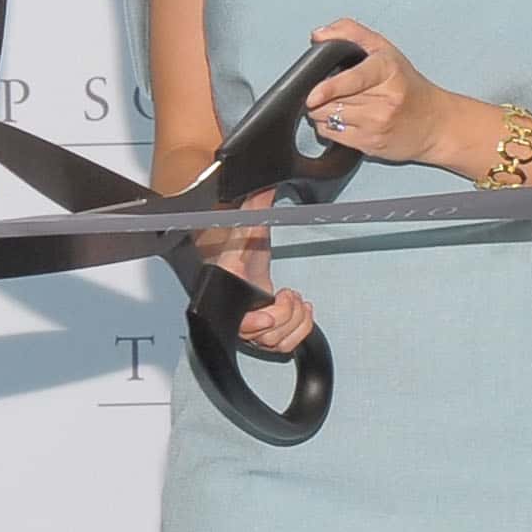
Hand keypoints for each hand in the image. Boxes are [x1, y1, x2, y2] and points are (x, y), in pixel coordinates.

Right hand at [200, 187, 313, 356]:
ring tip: (296, 301)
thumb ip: (254, 210)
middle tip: (287, 295)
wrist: (242, 269)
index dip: (256, 322)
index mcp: (229, 301)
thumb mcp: (248, 230)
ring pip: (279, 343)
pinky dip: (302, 330)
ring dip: (296, 322)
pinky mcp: (270, 335)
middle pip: (266, 336)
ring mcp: (256, 332)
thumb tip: (263, 185)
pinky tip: (303, 310)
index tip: (268, 313)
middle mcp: (242, 321)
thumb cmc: (240, 254)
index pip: (241, 324)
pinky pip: (288, 346)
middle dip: (285, 314)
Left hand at [302, 19, 456, 165]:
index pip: (354, 79)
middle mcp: (385, 99)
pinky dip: (327, 126)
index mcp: (387, 70)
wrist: (435, 123)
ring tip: (333, 103)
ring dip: (320, 111)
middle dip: (319, 96)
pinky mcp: (371, 144)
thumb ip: (350, 33)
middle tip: (322, 91)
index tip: (313, 94)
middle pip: (334, 100)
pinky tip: (341, 118)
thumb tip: (319, 35)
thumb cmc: (408, 86)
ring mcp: (378, 124)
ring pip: (329, 118)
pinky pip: (333, 135)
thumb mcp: (385, 50)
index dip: (330, 87)